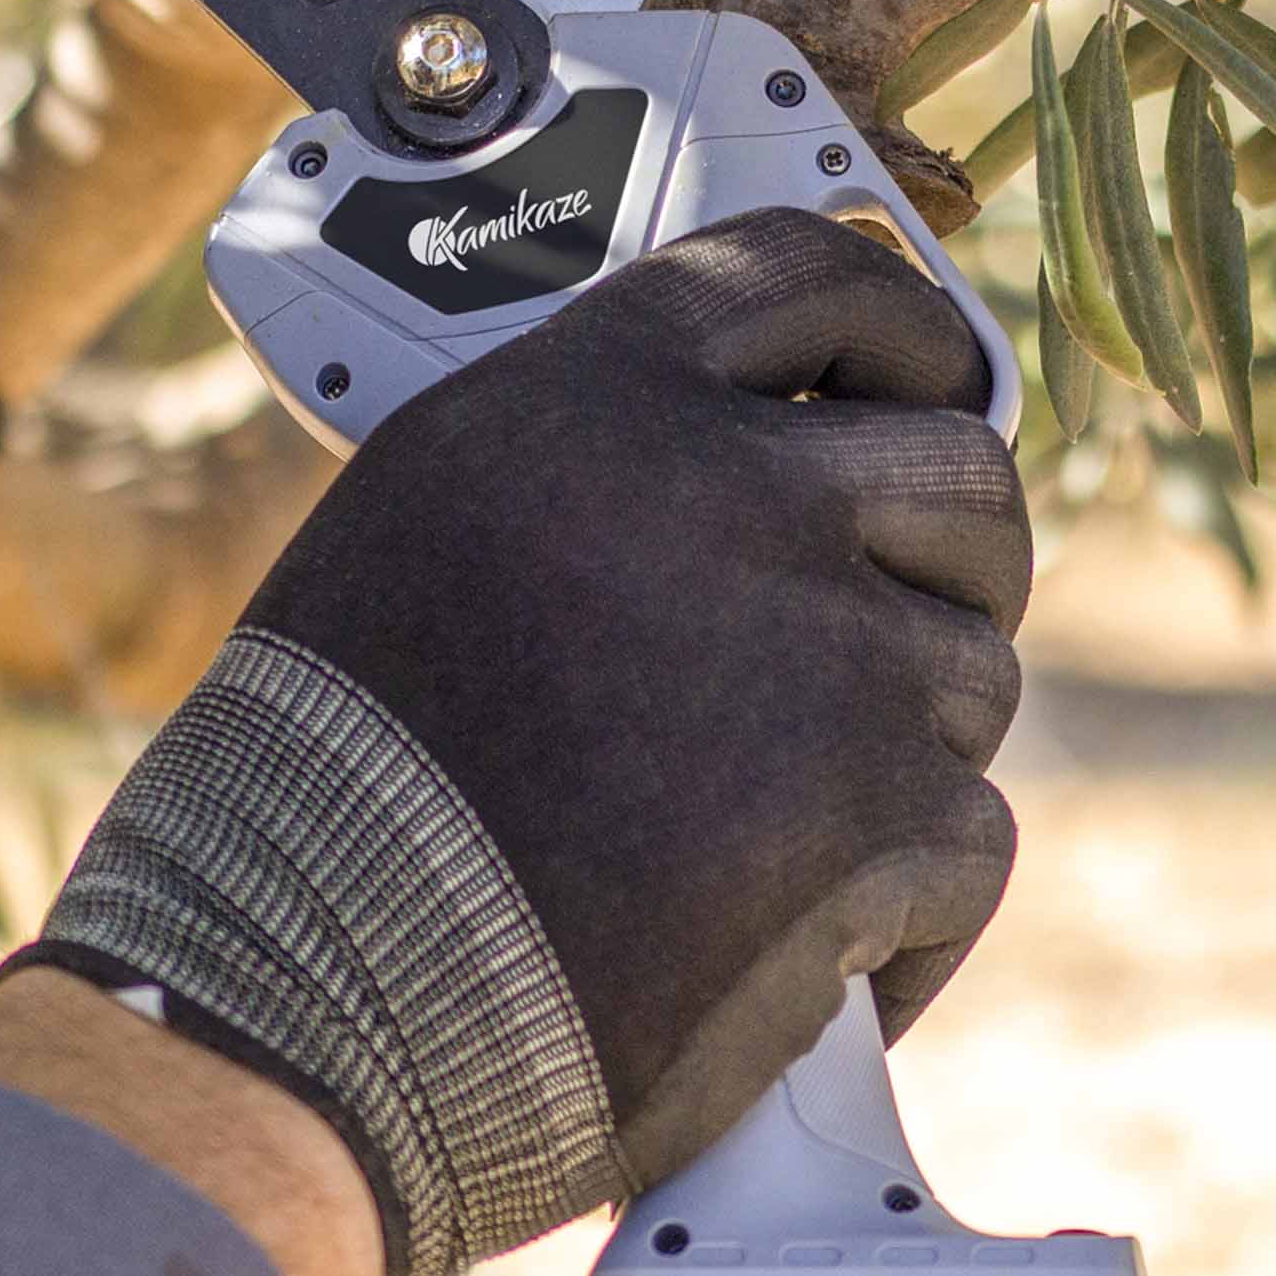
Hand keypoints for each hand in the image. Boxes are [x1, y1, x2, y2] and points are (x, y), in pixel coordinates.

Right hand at [9, 207, 1030, 1275]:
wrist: (309, 1002)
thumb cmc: (323, 798)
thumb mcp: (413, 540)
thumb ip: (579, 466)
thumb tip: (736, 455)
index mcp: (582, 398)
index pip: (802, 273)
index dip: (899, 325)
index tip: (929, 376)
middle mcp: (715, 490)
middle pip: (953, 477)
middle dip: (942, 563)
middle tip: (882, 640)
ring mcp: (817, 650)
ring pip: (966, 674)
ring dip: (892, 755)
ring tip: (755, 840)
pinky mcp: (876, 816)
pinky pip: (964, 839)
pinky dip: (897, 913)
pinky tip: (790, 952)